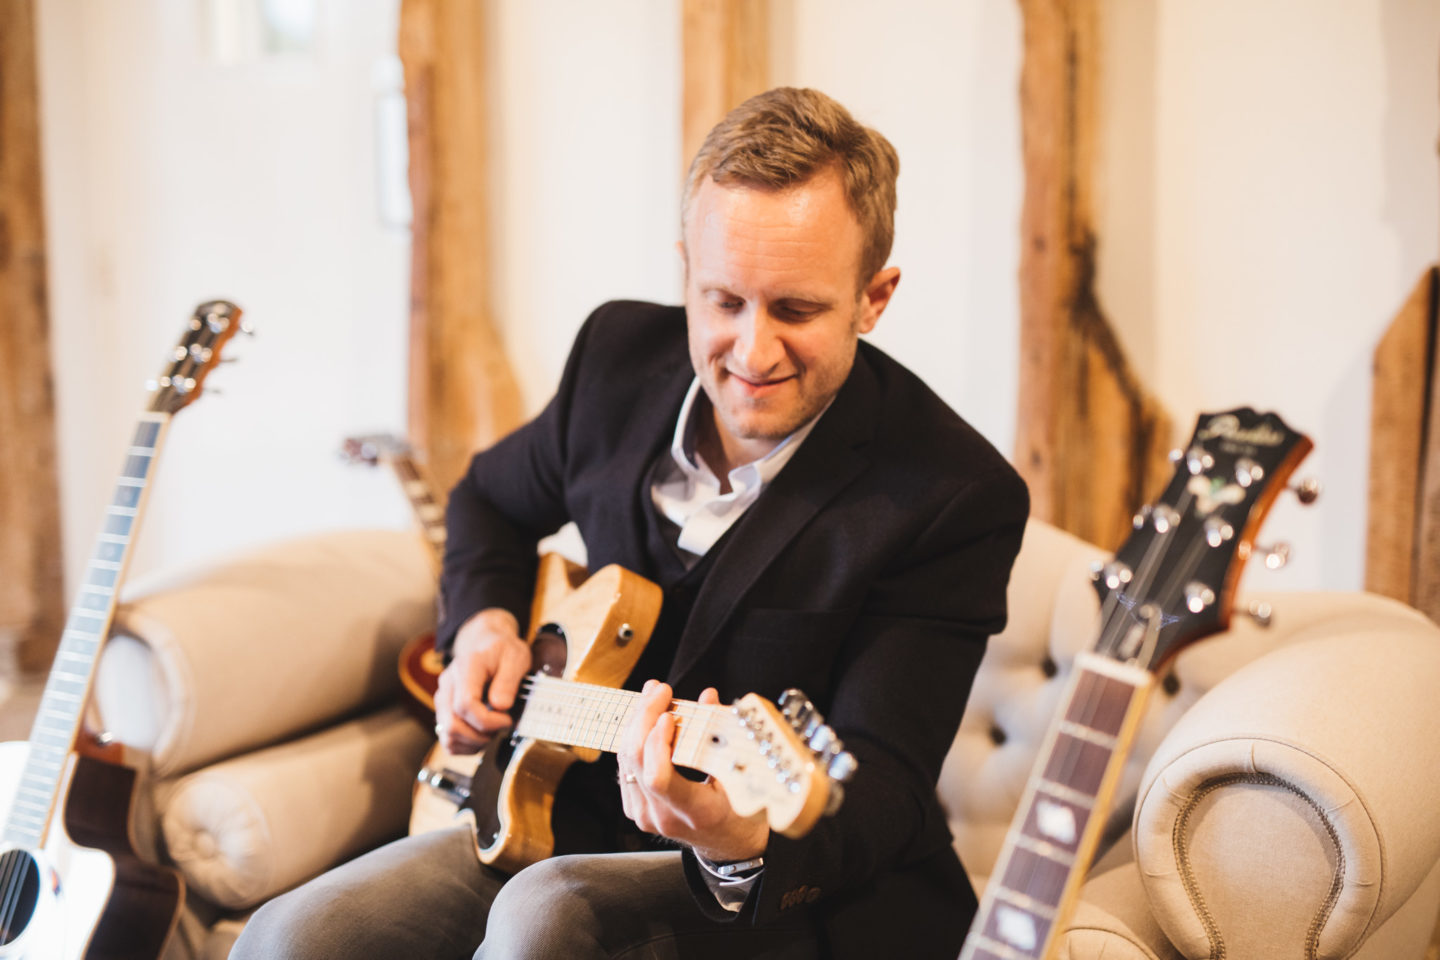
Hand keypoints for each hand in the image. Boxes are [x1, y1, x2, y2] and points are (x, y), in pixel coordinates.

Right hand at [434, 608, 530, 753]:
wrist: (487, 645)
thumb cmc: (503, 651)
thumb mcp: (516, 658)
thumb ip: (508, 681)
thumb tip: (500, 706)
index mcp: (465, 668)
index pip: (465, 705)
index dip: (488, 721)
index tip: (507, 719)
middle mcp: (447, 685)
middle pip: (452, 724)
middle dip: (481, 735)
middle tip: (502, 727)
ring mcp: (442, 699)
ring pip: (447, 735)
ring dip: (474, 742)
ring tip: (493, 731)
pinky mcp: (444, 712)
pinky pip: (447, 740)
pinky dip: (466, 746)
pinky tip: (482, 736)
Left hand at [618, 681, 768, 862]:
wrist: (727, 847)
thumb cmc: (741, 813)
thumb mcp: (742, 779)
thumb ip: (722, 738)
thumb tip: (708, 696)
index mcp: (696, 812)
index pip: (659, 778)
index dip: (657, 742)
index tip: (667, 714)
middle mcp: (664, 817)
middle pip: (637, 762)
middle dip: (644, 718)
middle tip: (659, 690)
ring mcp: (646, 816)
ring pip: (627, 762)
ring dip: (636, 723)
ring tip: (651, 695)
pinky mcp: (636, 810)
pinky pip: (626, 768)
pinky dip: (634, 739)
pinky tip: (646, 719)